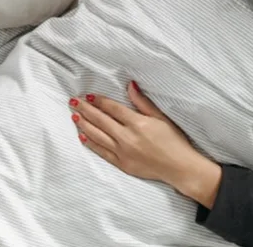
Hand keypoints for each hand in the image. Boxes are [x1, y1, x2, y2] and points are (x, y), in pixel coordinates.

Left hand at [70, 81, 221, 207]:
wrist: (180, 168)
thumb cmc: (174, 141)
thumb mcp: (161, 118)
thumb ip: (142, 102)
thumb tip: (130, 85)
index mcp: (137, 123)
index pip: (112, 108)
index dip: (99, 101)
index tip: (88, 95)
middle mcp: (127, 137)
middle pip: (100, 120)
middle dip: (85, 109)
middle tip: (73, 101)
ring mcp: (123, 152)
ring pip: (97, 135)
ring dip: (84, 124)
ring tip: (74, 115)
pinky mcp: (122, 165)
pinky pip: (102, 152)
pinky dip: (91, 143)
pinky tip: (82, 136)